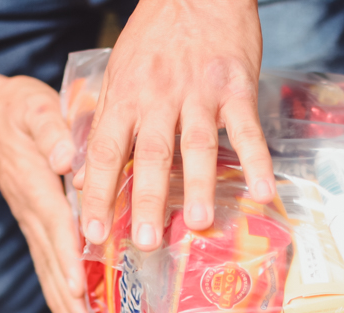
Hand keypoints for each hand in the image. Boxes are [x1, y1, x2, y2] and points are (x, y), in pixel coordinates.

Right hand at [0, 73, 90, 312]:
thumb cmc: (20, 108)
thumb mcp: (36, 107)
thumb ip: (52, 130)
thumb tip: (66, 158)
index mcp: (37, 183)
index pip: (56, 224)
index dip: (67, 255)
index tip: (78, 285)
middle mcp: (31, 210)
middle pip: (51, 258)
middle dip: (65, 295)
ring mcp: (29, 222)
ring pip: (46, 267)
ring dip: (60, 303)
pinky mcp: (31, 227)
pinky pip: (44, 264)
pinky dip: (56, 293)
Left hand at [74, 0, 271, 251]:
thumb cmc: (154, 38)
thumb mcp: (116, 75)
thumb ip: (101, 127)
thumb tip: (79, 178)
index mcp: (125, 98)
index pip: (105, 153)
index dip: (98, 194)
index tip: (92, 233)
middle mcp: (158, 98)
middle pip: (151, 155)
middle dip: (147, 200)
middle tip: (145, 242)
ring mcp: (199, 94)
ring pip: (197, 143)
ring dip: (199, 184)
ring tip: (200, 222)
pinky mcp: (235, 88)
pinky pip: (247, 129)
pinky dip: (257, 160)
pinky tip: (264, 191)